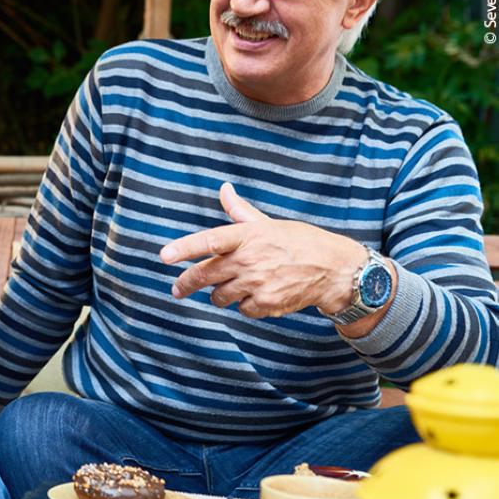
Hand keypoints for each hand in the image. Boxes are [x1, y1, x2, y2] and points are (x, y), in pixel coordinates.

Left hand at [160, 182, 365, 318]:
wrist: (333, 269)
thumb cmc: (298, 242)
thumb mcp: (268, 223)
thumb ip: (240, 211)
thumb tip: (224, 189)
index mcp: (248, 235)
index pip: (210, 241)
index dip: (184, 248)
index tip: (164, 256)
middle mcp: (250, 259)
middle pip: (206, 275)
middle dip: (186, 284)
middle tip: (177, 289)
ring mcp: (258, 283)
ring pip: (220, 296)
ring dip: (221, 294)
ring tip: (235, 286)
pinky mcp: (267, 304)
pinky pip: (242, 309)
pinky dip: (245, 305)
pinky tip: (259, 294)